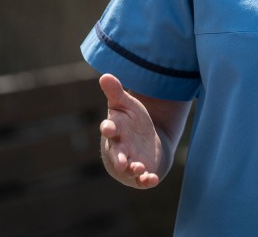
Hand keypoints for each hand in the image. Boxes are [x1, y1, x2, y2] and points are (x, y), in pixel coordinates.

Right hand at [98, 73, 162, 187]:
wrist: (145, 140)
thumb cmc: (131, 121)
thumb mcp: (126, 104)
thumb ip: (116, 92)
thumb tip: (105, 75)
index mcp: (115, 130)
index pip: (109, 129)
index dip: (108, 128)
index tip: (108, 128)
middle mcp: (119, 148)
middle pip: (116, 154)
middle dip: (118, 158)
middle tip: (122, 161)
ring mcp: (129, 162)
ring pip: (128, 169)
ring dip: (132, 169)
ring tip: (138, 167)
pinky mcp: (141, 173)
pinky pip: (142, 180)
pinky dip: (146, 180)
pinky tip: (152, 179)